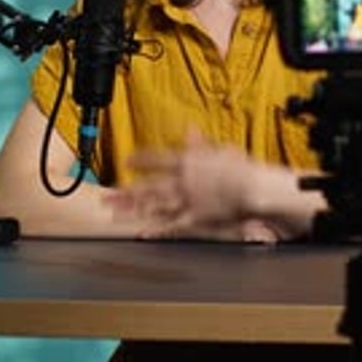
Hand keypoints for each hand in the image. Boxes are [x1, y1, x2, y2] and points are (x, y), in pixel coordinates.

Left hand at [107, 133, 279, 241]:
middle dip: (126, 191)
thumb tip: (190, 128)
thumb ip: (201, 143)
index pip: (159, 158)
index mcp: (190, 161)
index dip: (141, 159)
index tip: (127, 160)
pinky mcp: (196, 217)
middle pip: (149, 185)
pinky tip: (141, 234)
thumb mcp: (221, 150)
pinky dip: (156, 230)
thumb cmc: (242, 168)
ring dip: (133, 209)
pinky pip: (173, 225)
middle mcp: (183, 180)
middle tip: (106, 194)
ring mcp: (187, 200)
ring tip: (114, 213)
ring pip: (154, 205)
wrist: (254, 188)